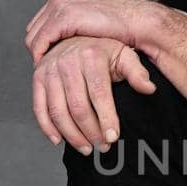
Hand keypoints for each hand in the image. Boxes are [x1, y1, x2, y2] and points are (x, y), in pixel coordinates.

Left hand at [24, 0, 149, 63]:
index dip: (42, 43)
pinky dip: (42, 55)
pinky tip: (49, 65)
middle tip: (48, 66)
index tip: (49, 60)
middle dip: (39, 49)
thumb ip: (73, 27)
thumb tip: (61, 43)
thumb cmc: (117, 27)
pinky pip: (41, 40)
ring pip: (34, 37)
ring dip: (39, 54)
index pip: (39, 23)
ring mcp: (61, 5)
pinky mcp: (65, 17)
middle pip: (33, 30)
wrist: (135, 21)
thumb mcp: (88, 23)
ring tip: (49, 68)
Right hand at [32, 35, 155, 153]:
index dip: (106, 118)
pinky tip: (59, 141)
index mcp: (91, 56)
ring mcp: (49, 70)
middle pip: (78, 107)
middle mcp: (67, 62)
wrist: (75, 37)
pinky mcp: (37, 78)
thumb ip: (137, 72)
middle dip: (92, 132)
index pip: (99, 93)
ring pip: (58, 112)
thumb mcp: (124, 55)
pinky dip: (47, 128)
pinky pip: (39, 108)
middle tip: (104, 147)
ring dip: (72, 135)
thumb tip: (149, 89)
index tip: (113, 137)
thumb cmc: (103, 51)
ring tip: (87, 148)